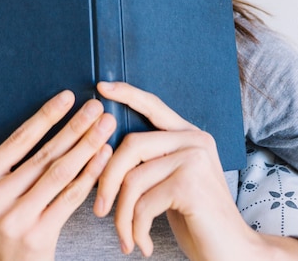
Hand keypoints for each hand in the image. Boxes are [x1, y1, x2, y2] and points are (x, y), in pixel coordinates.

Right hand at [0, 90, 115, 260]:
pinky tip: (104, 155)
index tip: (69, 96)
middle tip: (97, 107)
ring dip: (87, 145)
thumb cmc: (10, 212)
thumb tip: (59, 113)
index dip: (46, 116)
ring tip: (106, 126)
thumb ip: (19, 158)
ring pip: (60, 173)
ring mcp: (15, 219)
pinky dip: (90, 173)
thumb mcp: (1, 185)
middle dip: (75, 127)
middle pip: (44, 154)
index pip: (19, 140)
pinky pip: (70, 197)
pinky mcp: (38, 236)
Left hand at [94, 81, 256, 260]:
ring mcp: (194, 159)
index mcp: (189, 135)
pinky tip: (143, 244)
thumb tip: (107, 149)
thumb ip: (153, 160)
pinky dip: (135, 229)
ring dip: (121, 215)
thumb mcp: (174, 181)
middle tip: (99, 210)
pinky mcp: (190, 184)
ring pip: (133, 178)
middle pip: (131, 145)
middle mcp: (194, 141)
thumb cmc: (197, 219)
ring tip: (126, 237)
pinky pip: (143, 203)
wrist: (233, 254)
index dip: (126, 94)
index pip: (153, 106)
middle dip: (108, 179)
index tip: (101, 88)